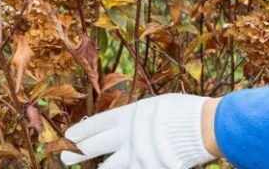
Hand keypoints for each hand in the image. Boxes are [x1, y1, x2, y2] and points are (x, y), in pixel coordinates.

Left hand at [61, 94, 215, 168]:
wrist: (204, 126)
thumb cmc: (183, 112)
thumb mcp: (155, 107)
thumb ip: (138, 118)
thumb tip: (126, 125)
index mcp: (129, 115)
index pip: (97, 124)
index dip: (82, 130)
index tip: (69, 135)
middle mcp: (128, 136)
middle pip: (96, 146)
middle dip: (78, 152)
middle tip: (64, 158)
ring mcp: (137, 156)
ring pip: (111, 167)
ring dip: (102, 168)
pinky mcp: (149, 168)